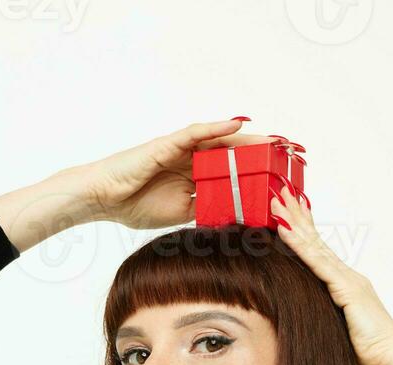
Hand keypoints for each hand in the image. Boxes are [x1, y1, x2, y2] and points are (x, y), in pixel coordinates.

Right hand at [73, 118, 273, 229]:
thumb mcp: (180, 212)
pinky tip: (238, 125)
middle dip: (259, 153)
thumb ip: (204, 206)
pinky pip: (196, 132)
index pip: (230, 171)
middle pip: (231, 152)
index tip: (280, 177)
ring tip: (273, 140)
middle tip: (289, 154)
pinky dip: (217, 128)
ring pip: (219, 140)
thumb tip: (233, 212)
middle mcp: (190, 159)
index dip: (255, 171)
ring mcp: (179, 149)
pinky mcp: (167, 144)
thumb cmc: (134, 205)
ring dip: (247, 139)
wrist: (103, 199)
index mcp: (193, 176)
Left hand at [269, 182, 392, 364]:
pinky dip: (299, 245)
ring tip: (277, 201)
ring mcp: (347, 282)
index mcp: (344, 290)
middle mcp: (347, 279)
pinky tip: (285, 229)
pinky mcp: (346, 290)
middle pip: (315, 243)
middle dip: (297, 217)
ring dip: (294, 222)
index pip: (318, 256)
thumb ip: (322, 328)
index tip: (287, 215)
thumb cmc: (368, 361)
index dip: (302, 234)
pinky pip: (316, 263)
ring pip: (314, 246)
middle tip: (279, 193)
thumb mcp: (336, 338)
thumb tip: (301, 333)